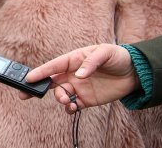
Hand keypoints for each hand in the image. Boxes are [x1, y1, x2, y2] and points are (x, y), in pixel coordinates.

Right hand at [22, 44, 140, 111]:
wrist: (134, 72)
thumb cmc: (117, 56)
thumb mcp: (105, 52)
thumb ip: (91, 63)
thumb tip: (79, 75)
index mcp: (73, 60)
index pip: (53, 66)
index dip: (40, 72)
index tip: (29, 78)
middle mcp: (73, 74)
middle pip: (51, 82)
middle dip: (39, 88)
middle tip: (27, 95)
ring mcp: (79, 87)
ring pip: (61, 94)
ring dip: (60, 98)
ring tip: (67, 101)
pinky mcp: (87, 99)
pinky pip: (74, 106)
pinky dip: (70, 108)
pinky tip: (73, 108)